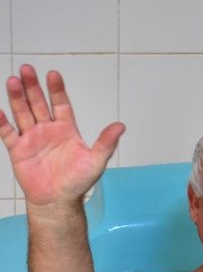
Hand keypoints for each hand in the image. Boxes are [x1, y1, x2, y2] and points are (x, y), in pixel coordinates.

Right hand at [0, 64, 124, 206]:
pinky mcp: (18, 150)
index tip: (53, 74)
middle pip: (39, 103)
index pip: (61, 104)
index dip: (57, 90)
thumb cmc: (78, 183)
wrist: (58, 202)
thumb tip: (121, 126)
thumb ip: (106, 143)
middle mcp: (48, 130)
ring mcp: (32, 138)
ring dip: (18, 98)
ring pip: (23, 113)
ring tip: (13, 81)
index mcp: (66, 129)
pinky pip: (7, 132)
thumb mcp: (95, 162)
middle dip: (33, 87)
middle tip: (27, 69)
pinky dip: (2, 121)